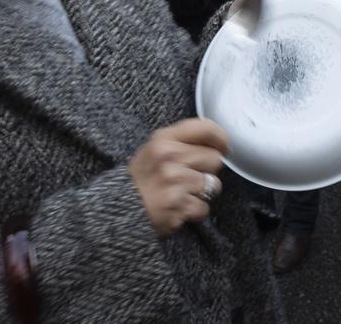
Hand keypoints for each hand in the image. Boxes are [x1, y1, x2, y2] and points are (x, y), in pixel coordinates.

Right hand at [129, 118, 228, 237]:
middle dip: (207, 170)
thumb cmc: (140, 180)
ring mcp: (175, 182)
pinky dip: (193, 211)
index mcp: (163, 139)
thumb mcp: (153, 150)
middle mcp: (170, 157)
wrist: (116, 211)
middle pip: (215, 159)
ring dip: (202, 193)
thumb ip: (181, 141)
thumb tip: (218, 142)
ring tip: (182, 193)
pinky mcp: (178, 206)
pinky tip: (178, 208)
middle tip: (189, 177)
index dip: (221, 138)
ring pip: (213, 185)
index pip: (205, 128)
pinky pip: (204, 207)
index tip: (223, 147)